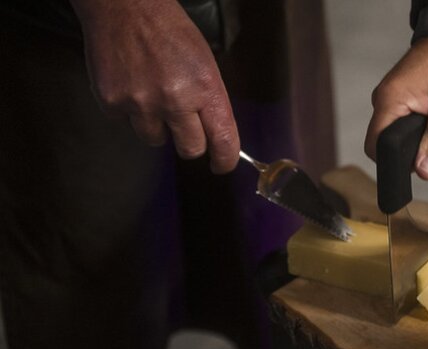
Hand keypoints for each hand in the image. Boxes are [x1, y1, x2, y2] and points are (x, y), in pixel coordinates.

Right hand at [70, 0, 238, 173]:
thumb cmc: (169, 31)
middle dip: (189, 142)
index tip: (221, 165)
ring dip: (157, 125)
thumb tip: (214, 134)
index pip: (223, 140)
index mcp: (205, 88)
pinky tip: (131, 83)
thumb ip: (209, 100)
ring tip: (152, 92)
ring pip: (155, 139)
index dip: (225, 159)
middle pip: (190, 149)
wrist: (124, 6)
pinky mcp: (112, 103)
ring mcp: (141, 103)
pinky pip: (126, 123)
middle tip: (184, 125)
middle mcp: (175, 100)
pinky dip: (129, 111)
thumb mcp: (205, 63)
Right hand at [365, 35, 427, 179]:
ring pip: (420, 137)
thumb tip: (425, 172)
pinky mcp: (414, 98)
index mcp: (390, 102)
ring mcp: (402, 100)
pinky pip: (426, 123)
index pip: (376, 148)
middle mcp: (389, 102)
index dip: (400, 162)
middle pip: (404, 146)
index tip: (426, 159)